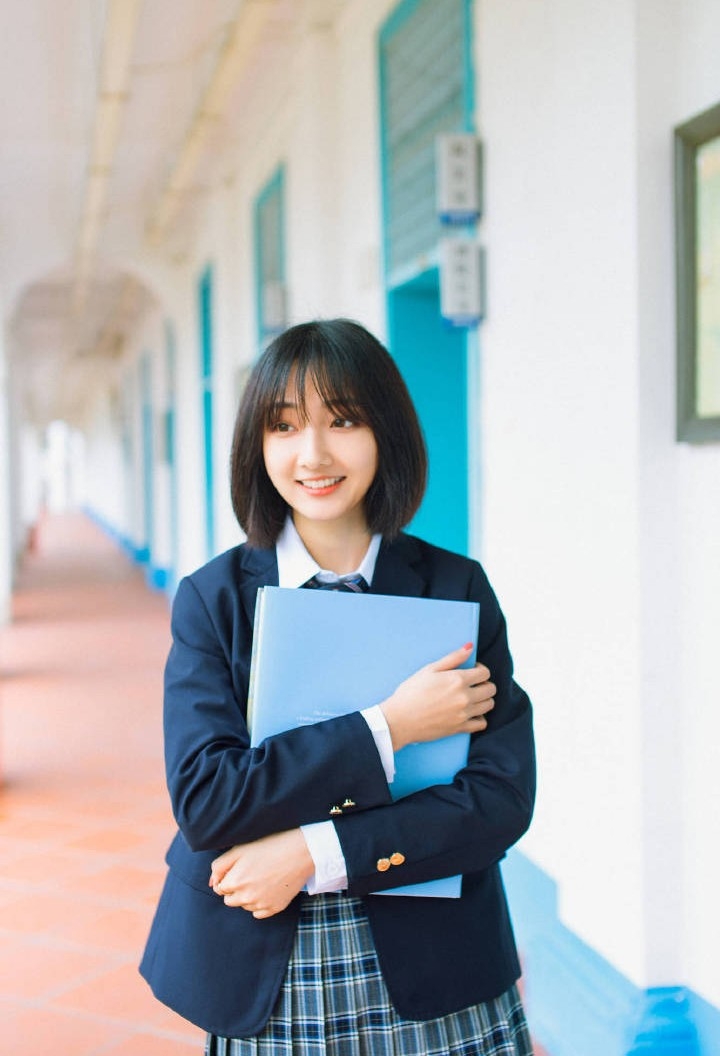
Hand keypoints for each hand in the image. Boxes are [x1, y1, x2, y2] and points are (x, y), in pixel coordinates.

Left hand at [209, 829, 313, 918]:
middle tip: (249, 873)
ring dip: (247, 896)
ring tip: (261, 878)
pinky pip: (259, 912)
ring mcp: (261, 905)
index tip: (238, 869)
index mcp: (234, 882)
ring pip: (244, 906)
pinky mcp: (275, 909)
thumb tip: (212, 883)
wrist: (300, 851)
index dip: (227, 878)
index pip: (219, 889)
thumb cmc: (269, 845)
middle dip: (235, 889)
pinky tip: (268, 888)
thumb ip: (220, 866)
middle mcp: (246, 898)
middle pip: (230, 900)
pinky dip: (260, 903)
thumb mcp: (240, 849)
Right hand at [380, 643, 494, 750]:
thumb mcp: (429, 669)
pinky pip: (482, 724)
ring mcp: (464, 714)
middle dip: (484, 684)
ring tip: (471, 697)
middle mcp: (464, 697)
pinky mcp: (460, 728)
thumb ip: (453, 658)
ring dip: (484, 699)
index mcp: (457, 680)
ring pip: (489, 705)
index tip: (472, 671)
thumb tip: (470, 646)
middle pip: (491, 689)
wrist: (399, 719)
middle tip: (473, 684)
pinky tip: (471, 713)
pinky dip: (480, 718)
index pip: (485, 673)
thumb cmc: (410, 692)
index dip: (480, 669)